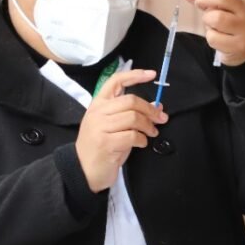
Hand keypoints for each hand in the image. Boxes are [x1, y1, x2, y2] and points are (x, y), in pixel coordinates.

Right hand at [75, 69, 167, 191]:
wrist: (83, 170)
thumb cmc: (100, 148)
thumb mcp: (113, 127)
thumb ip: (130, 114)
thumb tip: (156, 105)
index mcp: (98, 104)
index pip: (115, 81)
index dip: (135, 75)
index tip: (151, 74)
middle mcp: (97, 112)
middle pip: (130, 101)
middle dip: (150, 109)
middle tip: (161, 118)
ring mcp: (100, 127)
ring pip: (133, 118)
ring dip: (148, 126)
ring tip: (151, 133)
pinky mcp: (106, 143)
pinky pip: (132, 135)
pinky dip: (142, 139)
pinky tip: (141, 143)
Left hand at [168, 0, 244, 65]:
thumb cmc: (232, 22)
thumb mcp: (222, 5)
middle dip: (203, 1)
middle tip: (202, 7)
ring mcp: (244, 27)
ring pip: (215, 18)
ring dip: (208, 22)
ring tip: (215, 26)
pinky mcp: (239, 45)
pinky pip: (213, 38)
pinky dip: (211, 38)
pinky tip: (220, 38)